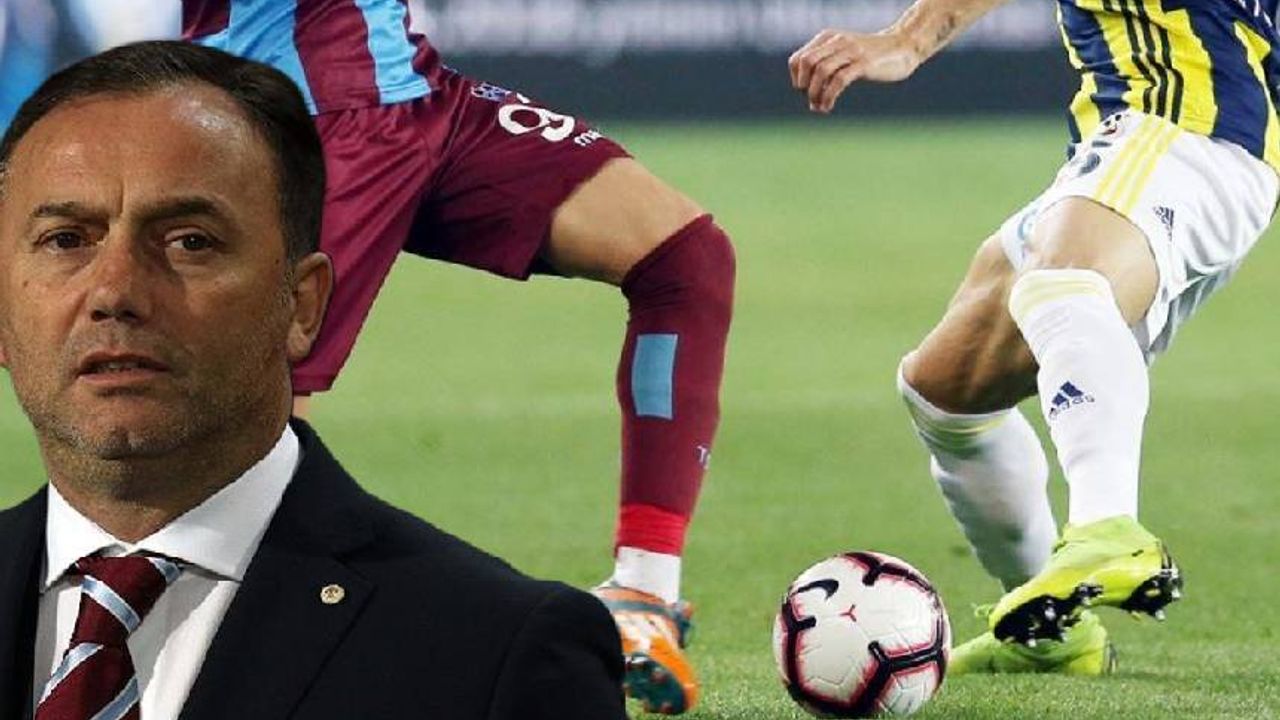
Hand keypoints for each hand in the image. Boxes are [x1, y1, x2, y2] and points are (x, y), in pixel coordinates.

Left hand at [788, 29, 920, 113]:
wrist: (904, 47)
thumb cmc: (872, 56)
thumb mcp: (845, 55)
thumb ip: (828, 69)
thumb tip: (810, 100)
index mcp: (828, 38)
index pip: (798, 59)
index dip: (796, 79)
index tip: (804, 91)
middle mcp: (837, 41)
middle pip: (807, 63)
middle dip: (804, 86)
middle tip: (811, 100)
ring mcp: (851, 52)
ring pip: (821, 71)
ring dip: (815, 93)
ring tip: (819, 107)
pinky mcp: (864, 64)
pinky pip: (839, 81)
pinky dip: (829, 96)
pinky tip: (828, 107)